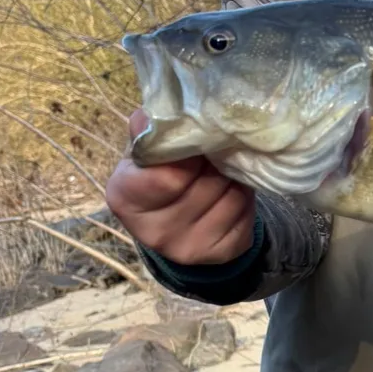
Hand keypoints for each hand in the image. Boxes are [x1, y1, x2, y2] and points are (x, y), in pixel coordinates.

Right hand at [104, 109, 256, 265]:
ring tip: (224, 167)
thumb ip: (148, 134)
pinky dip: (245, 198)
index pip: (169, 176)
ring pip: (232, 197)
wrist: (173, 221)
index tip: (199, 136)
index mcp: (125, 199)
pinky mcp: (219, 254)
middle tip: (216, 148)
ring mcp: (188, 249)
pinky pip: (247, 215)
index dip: (192, 151)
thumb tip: (149, 117)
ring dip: (234, 177)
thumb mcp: (144, 152)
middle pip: (207, 184)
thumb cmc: (156, 175)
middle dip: (217, 161)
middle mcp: (154, 232)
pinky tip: (232, 191)